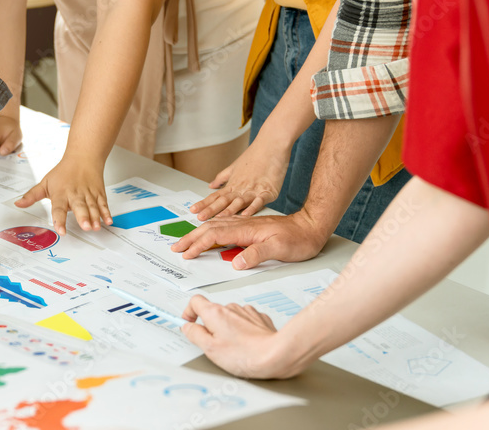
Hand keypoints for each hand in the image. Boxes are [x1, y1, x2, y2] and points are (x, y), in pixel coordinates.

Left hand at [14, 156, 111, 233]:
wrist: (84, 156)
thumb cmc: (64, 171)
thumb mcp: (45, 182)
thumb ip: (32, 196)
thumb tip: (18, 204)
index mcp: (61, 193)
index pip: (59, 208)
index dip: (60, 219)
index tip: (61, 230)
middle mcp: (75, 194)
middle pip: (79, 207)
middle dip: (83, 217)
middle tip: (85, 227)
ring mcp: (88, 194)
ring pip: (92, 207)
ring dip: (95, 217)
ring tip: (95, 227)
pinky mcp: (98, 194)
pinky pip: (103, 204)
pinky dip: (106, 212)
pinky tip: (108, 221)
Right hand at [170, 211, 329, 268]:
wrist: (312, 227)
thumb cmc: (299, 239)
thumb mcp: (280, 249)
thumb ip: (257, 254)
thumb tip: (236, 262)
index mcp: (247, 229)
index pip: (215, 236)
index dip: (199, 245)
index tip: (187, 254)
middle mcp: (243, 224)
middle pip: (210, 229)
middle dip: (191, 238)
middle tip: (176, 247)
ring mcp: (246, 225)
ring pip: (215, 227)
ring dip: (198, 234)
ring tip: (186, 241)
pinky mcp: (250, 228)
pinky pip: (224, 227)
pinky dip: (210, 230)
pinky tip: (208, 233)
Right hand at [181, 295, 284, 377]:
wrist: (275, 355)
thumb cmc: (244, 354)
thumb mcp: (210, 349)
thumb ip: (195, 335)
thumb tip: (188, 328)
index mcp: (215, 313)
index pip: (195, 302)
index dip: (189, 312)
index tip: (189, 323)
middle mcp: (231, 307)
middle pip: (213, 311)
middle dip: (211, 326)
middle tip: (215, 345)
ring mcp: (247, 312)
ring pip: (230, 316)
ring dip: (228, 328)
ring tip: (234, 347)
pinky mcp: (259, 318)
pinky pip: (245, 320)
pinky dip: (243, 330)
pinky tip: (247, 344)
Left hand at [189, 135, 290, 219]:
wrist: (272, 144)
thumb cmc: (255, 155)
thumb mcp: (235, 167)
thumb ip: (222, 178)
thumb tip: (211, 185)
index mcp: (233, 184)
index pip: (216, 196)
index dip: (204, 204)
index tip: (193, 210)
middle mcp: (241, 188)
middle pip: (224, 201)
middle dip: (211, 210)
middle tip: (200, 217)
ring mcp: (254, 190)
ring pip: (239, 202)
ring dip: (229, 211)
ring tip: (219, 218)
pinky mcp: (268, 191)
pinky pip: (258, 201)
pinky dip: (252, 208)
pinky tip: (245, 214)